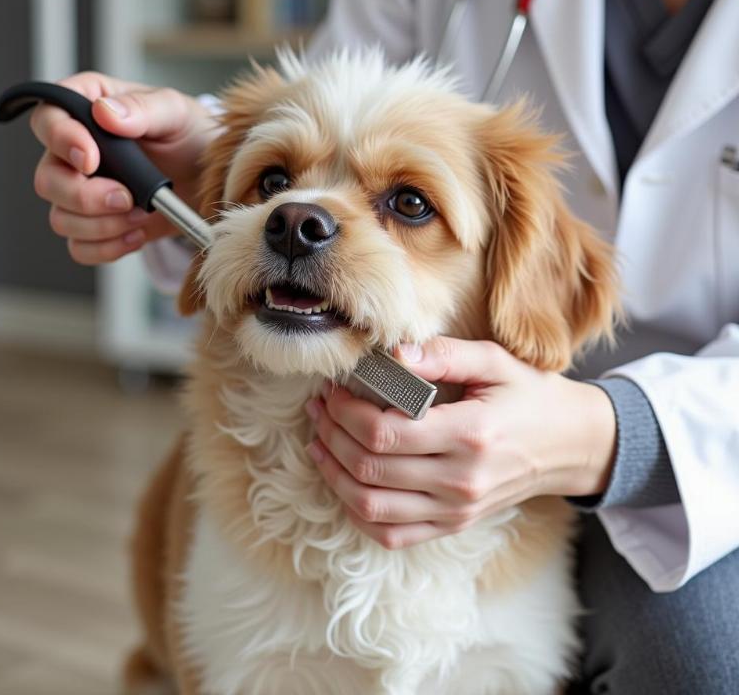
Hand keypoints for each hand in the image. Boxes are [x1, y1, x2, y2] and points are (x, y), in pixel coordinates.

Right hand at [31, 71, 218, 263]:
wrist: (209, 179)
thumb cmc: (190, 136)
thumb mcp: (175, 112)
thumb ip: (142, 108)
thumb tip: (106, 113)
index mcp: (87, 110)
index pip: (48, 120)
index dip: (61, 140)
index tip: (90, 160)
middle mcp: (75, 152)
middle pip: (47, 180)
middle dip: (84, 197)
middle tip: (126, 198)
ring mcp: (82, 191)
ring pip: (61, 218)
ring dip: (102, 225)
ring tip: (140, 215)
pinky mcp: (97, 224)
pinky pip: (80, 247)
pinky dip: (108, 247)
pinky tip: (137, 234)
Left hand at [305, 337, 616, 549]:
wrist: (570, 445)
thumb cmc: (530, 397)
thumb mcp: (495, 362)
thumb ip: (444, 354)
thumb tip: (393, 353)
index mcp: (469, 435)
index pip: (384, 433)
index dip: (346, 412)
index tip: (333, 390)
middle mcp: (460, 481)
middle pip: (369, 469)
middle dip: (331, 435)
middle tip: (319, 408)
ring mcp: (456, 510)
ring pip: (370, 507)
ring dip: (333, 474)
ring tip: (319, 440)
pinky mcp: (453, 525)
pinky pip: (391, 534)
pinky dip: (357, 512)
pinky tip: (343, 482)